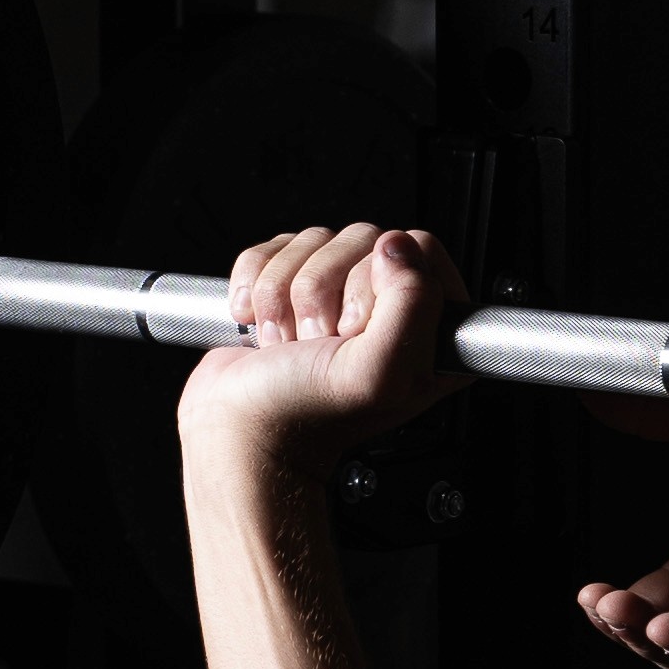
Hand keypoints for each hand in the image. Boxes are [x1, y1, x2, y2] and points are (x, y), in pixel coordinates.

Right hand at [180, 220, 465, 483]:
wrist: (238, 430)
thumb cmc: (304, 414)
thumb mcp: (378, 372)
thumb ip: (409, 305)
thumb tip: (397, 245)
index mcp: (429, 332)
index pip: (421, 251)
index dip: (380, 281)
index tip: (356, 329)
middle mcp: (388, 309)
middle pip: (366, 239)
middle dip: (323, 292)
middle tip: (318, 342)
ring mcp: (338, 294)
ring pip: (317, 240)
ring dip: (285, 294)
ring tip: (288, 342)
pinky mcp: (291, 284)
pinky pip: (275, 247)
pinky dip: (256, 284)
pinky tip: (260, 326)